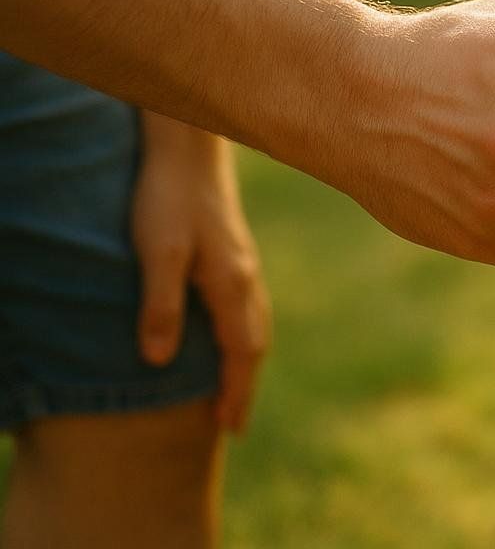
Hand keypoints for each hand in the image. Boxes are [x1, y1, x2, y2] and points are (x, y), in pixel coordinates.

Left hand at [132, 116, 270, 432]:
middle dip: (245, 385)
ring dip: (247, 360)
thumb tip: (159, 361)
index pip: (240, 352)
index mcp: (231, 284)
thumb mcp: (157, 252)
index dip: (235, 391)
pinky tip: (231, 332)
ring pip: (255, 323)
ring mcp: (243, 263)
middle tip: (233, 424)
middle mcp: (246, 277)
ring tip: (235, 387)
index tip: (228, 428)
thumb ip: (160, 305)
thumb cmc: (167, 198)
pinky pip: (249, 306)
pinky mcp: (233, 252)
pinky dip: (245, 333)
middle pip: (255, 343)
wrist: (187, 147)